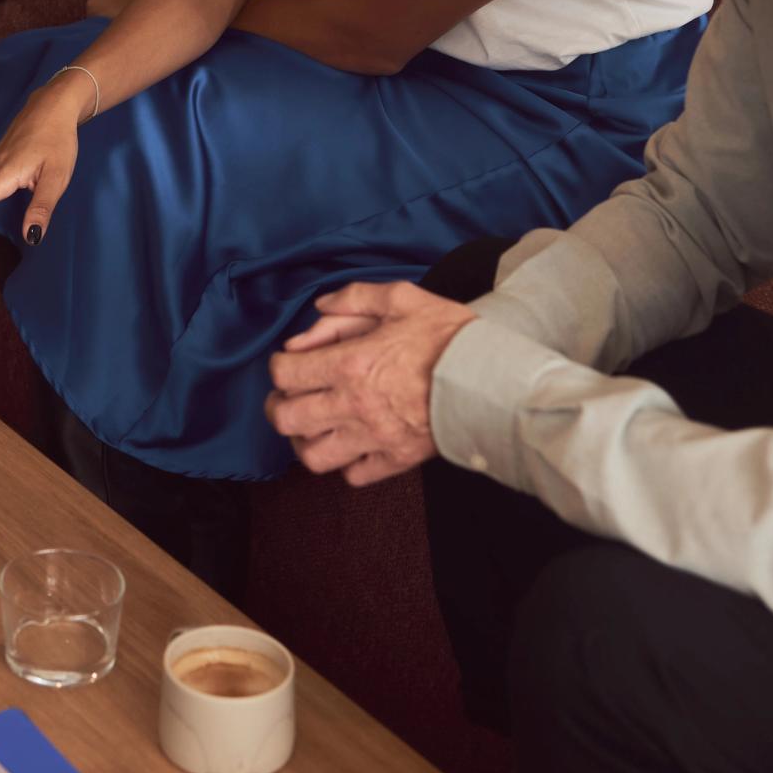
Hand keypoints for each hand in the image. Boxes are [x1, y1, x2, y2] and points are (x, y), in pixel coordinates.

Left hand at [265, 282, 476, 486]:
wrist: (494, 379)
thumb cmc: (450, 336)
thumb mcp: (402, 298)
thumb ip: (354, 299)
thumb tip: (320, 307)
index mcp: (350, 363)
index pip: (286, 373)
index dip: (279, 365)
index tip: (289, 361)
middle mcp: (353, 405)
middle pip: (287, 419)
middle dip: (277, 406)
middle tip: (287, 397)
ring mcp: (373, 438)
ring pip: (313, 456)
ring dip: (304, 441)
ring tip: (312, 426)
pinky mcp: (396, 459)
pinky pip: (354, 475)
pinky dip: (345, 464)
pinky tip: (351, 445)